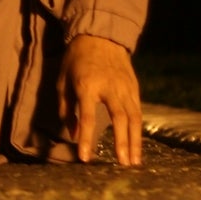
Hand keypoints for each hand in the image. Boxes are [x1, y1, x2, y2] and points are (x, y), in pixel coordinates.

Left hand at [57, 35, 141, 167]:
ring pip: (133, 117)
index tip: (85, 158)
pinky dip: (138, 130)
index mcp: (87, 85)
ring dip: (135, 141)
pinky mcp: (134, 87)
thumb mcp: (62, 81)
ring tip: (134, 162)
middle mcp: (109, 88)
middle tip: (122, 165)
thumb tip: (72, 135)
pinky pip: (138, 111)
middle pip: (118, 119)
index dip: (86, 138)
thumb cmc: (76, 60)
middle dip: (121, 143)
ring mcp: (125, 87)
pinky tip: (137, 144)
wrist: (100, 35)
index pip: (86, 117)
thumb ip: (66, 109)